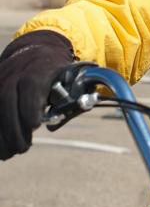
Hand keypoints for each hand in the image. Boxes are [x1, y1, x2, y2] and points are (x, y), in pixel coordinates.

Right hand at [0, 30, 74, 159]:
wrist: (34, 53)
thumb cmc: (54, 70)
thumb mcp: (67, 76)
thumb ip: (72, 92)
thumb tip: (85, 104)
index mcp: (38, 69)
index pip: (30, 85)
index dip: (30, 106)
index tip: (35, 125)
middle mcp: (15, 73)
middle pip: (8, 98)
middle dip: (14, 127)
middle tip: (22, 148)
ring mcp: (1, 80)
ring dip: (2, 134)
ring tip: (11, 153)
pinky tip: (2, 149)